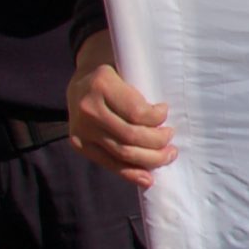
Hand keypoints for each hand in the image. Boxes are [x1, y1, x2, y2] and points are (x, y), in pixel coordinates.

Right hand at [67, 37, 175, 187]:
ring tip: (167, 155)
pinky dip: (131, 173)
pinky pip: (108, 163)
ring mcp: (81, 129)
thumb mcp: (128, 70)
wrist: (81, 80)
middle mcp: (88, 108)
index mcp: (101, 84)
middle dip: (158, 142)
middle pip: (131, 136)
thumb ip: (143, 90)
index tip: (165, 112)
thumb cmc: (115, 74)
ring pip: (122, 153)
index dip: (157, 118)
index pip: (137, 113)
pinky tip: (148, 178)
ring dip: (151, 159)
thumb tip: (167, 119)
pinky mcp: (78, 144)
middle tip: (171, 139)